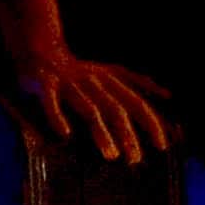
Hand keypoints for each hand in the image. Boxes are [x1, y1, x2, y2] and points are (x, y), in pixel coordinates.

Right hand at [14, 46, 178, 162]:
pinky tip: (65, 134)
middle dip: (127, 134)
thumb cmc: (78, 67)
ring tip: (111, 155)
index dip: (150, 124)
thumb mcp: (110, 70)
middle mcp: (91, 79)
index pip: (136, 102)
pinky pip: (51, 101)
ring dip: (102, 132)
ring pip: (89, 109)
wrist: (38, 45)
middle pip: (115, 109)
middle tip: (134, 159)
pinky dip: (57, 117)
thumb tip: (166, 93)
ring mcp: (67, 81)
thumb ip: (136, 81)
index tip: (161, 146)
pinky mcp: (44, 81)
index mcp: (109, 78)